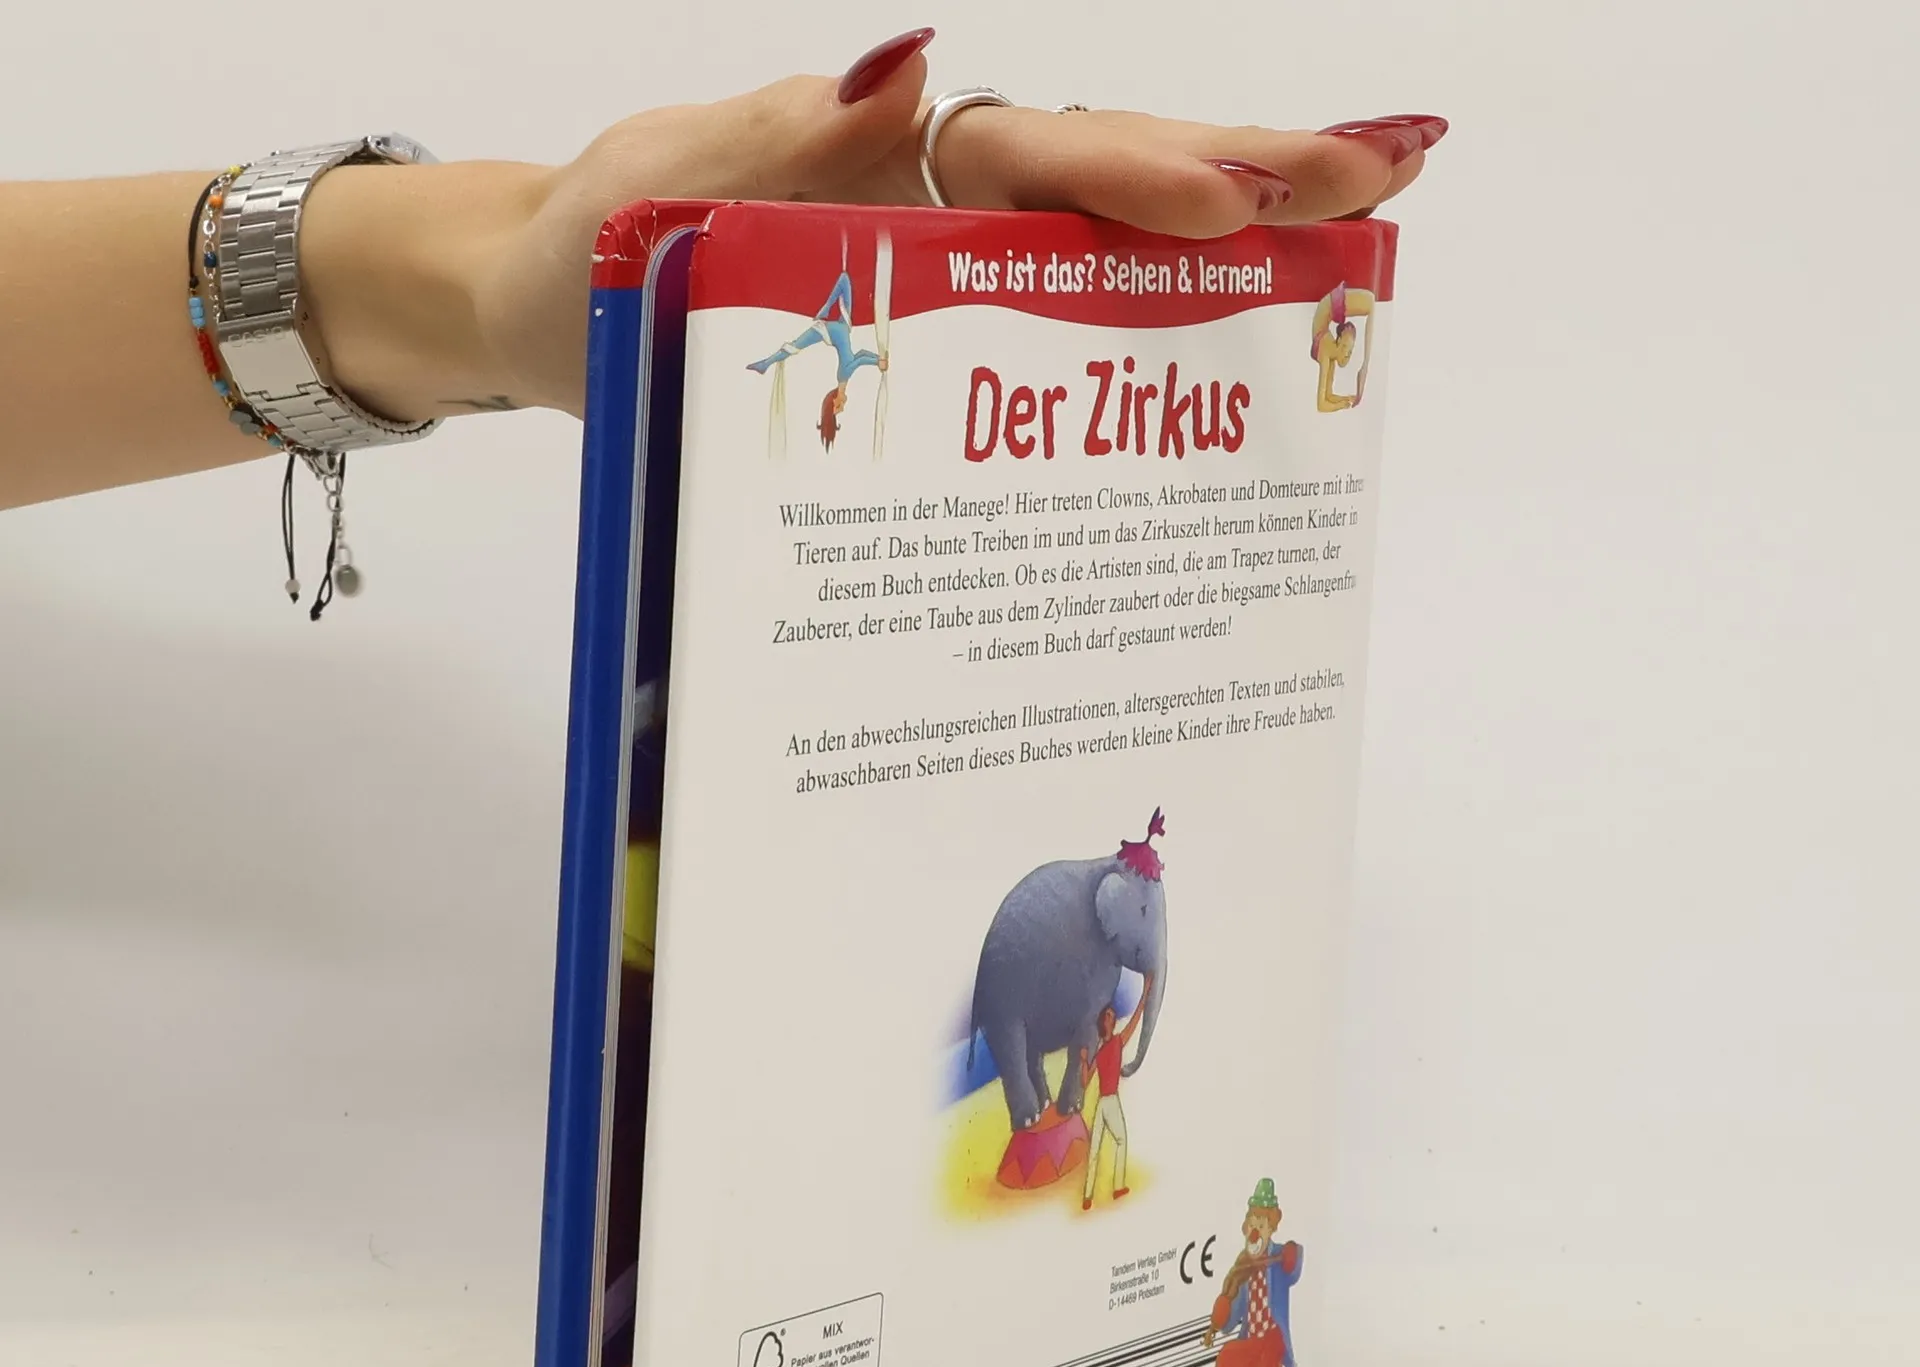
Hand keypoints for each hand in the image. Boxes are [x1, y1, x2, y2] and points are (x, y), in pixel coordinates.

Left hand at [306, 33, 1443, 419]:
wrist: (538, 322)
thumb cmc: (580, 255)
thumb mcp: (653, 196)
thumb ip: (773, 145)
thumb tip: (913, 64)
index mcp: (878, 156)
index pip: (1031, 152)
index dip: (1132, 173)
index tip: (1228, 195)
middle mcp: (932, 205)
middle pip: (1109, 179)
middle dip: (1249, 176)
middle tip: (1389, 168)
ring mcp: (943, 277)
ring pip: (1105, 259)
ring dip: (1232, 248)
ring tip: (1363, 228)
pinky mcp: (935, 348)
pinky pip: (1053, 346)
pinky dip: (1147, 346)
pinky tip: (1232, 357)